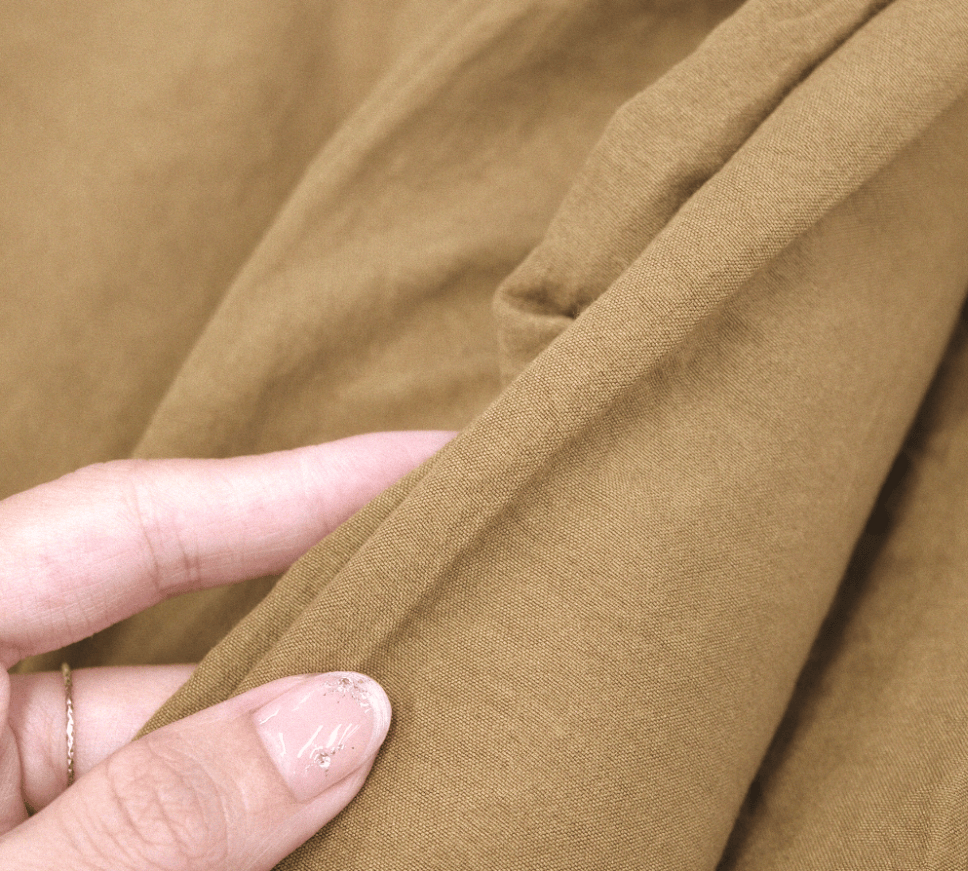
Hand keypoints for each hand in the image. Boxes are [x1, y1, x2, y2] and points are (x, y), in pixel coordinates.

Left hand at [0, 431, 452, 868]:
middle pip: (178, 645)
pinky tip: (348, 821)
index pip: (133, 523)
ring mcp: (11, 791)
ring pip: (187, 748)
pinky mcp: (48, 853)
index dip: (288, 484)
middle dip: (316, 641)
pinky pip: (171, 815)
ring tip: (427, 741)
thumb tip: (346, 716)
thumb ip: (161, 808)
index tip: (419, 460)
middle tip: (451, 600)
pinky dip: (255, 820)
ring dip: (297, 758)